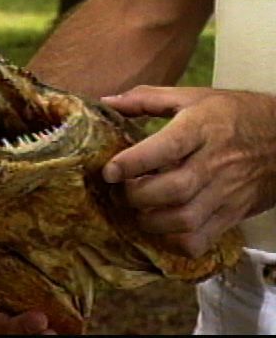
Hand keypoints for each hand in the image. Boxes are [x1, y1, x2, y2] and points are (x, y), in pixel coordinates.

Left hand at [101, 86, 275, 257]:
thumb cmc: (233, 113)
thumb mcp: (192, 97)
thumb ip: (146, 99)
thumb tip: (107, 102)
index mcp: (202, 128)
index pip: (166, 147)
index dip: (133, 162)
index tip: (109, 171)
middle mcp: (214, 163)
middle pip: (173, 189)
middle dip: (136, 196)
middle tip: (118, 192)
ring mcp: (225, 193)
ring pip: (184, 220)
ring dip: (150, 221)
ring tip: (136, 211)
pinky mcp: (232, 215)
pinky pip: (200, 240)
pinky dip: (174, 242)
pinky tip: (162, 228)